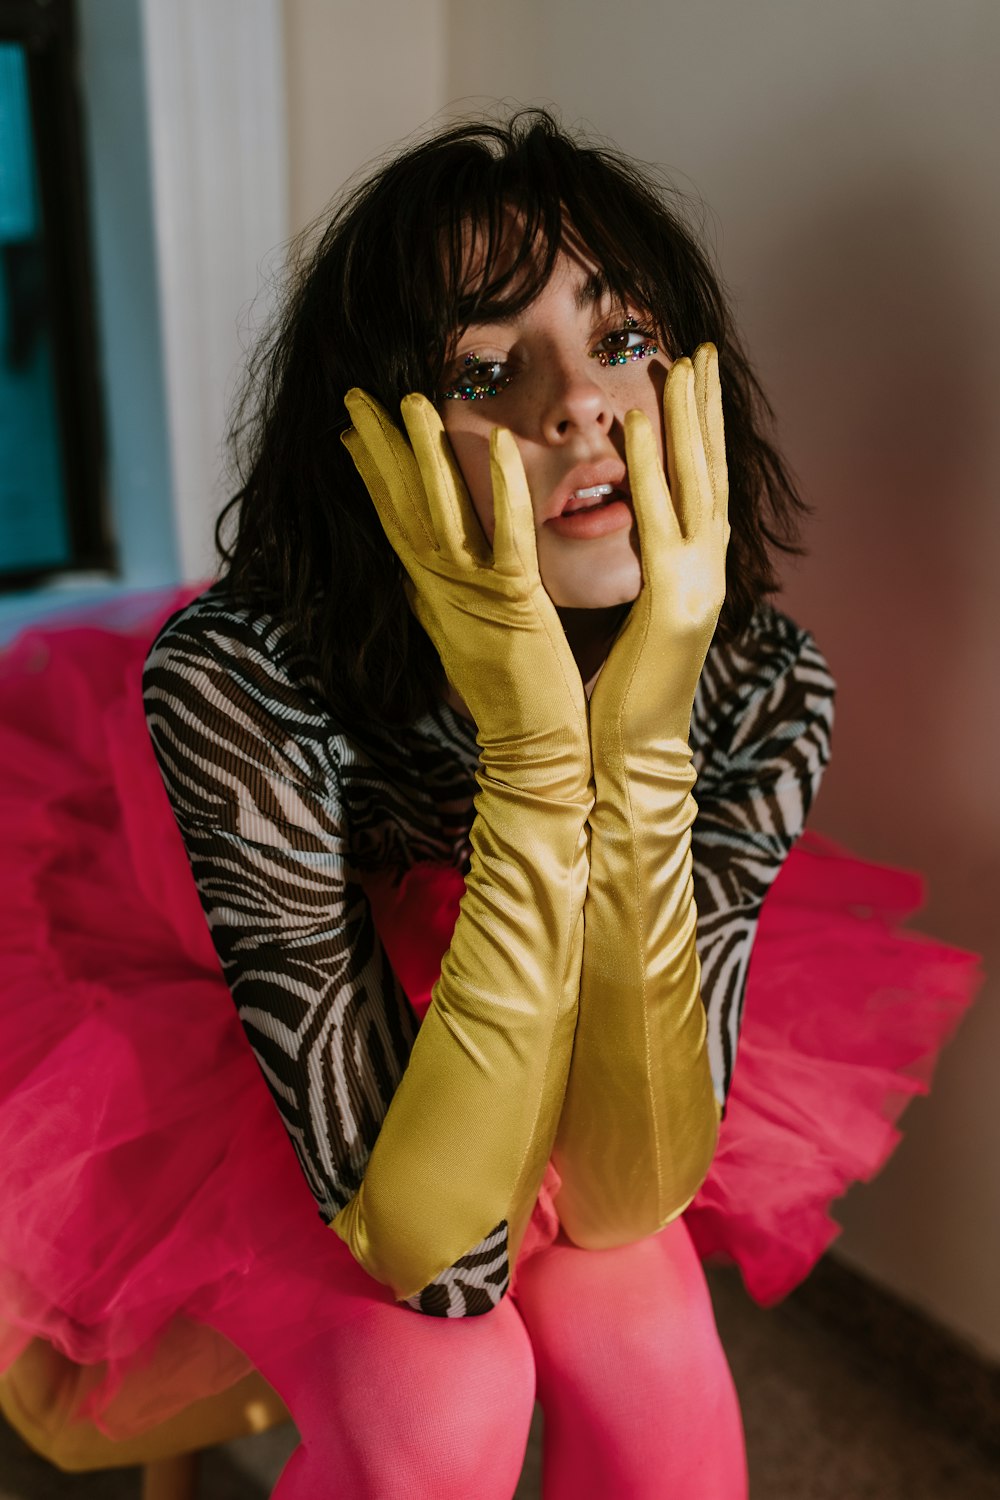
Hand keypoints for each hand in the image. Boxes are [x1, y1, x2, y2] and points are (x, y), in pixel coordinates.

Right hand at [342, 391, 589, 798]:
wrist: (531, 746)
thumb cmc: (508, 693)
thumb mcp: (461, 634)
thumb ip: (439, 596)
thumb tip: (418, 572)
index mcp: (432, 590)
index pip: (392, 519)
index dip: (371, 471)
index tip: (350, 426)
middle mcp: (442, 587)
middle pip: (402, 505)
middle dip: (380, 448)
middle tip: (359, 395)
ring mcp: (474, 595)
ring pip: (442, 512)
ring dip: (425, 455)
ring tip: (413, 400)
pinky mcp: (516, 605)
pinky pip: (507, 540)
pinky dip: (501, 491)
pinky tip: (498, 444)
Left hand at [589, 343, 729, 750]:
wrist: (635, 750)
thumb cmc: (626, 686)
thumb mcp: (640, 614)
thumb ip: (645, 569)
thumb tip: (634, 533)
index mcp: (696, 570)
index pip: (702, 487)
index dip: (701, 433)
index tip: (693, 380)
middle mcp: (709, 569)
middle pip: (712, 472)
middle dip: (707, 410)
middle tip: (701, 350)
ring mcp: (699, 582)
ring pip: (698, 484)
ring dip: (689, 420)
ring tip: (680, 364)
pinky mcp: (674, 601)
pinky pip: (661, 521)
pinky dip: (653, 470)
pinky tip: (642, 424)